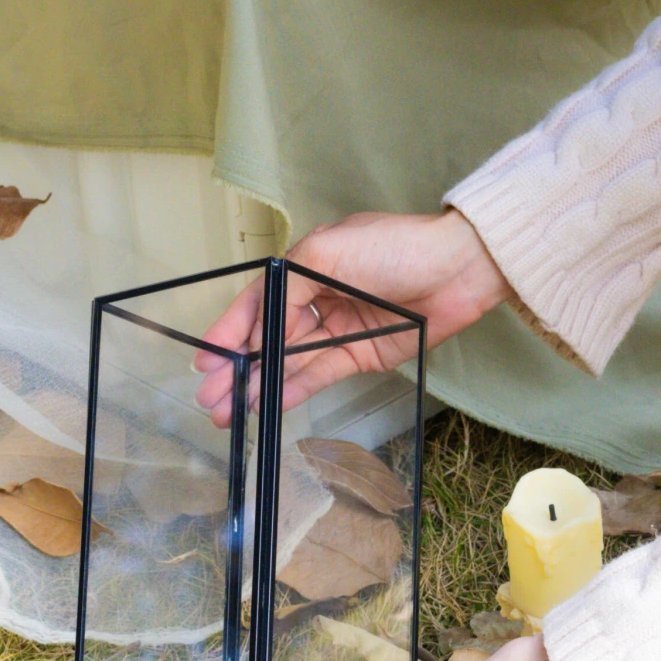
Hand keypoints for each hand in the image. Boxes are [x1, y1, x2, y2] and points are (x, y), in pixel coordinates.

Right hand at [193, 209, 507, 423]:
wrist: (456, 269)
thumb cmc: (394, 248)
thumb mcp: (326, 253)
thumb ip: (286, 290)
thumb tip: (259, 331)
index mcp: (304, 266)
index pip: (256, 303)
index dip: (229, 332)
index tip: (204, 361)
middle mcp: (316, 298)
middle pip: (267, 338)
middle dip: (236, 369)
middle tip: (210, 400)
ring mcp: (337, 329)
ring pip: (288, 361)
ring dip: (259, 385)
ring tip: (230, 412)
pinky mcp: (360, 355)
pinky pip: (318, 375)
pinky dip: (292, 390)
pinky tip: (268, 405)